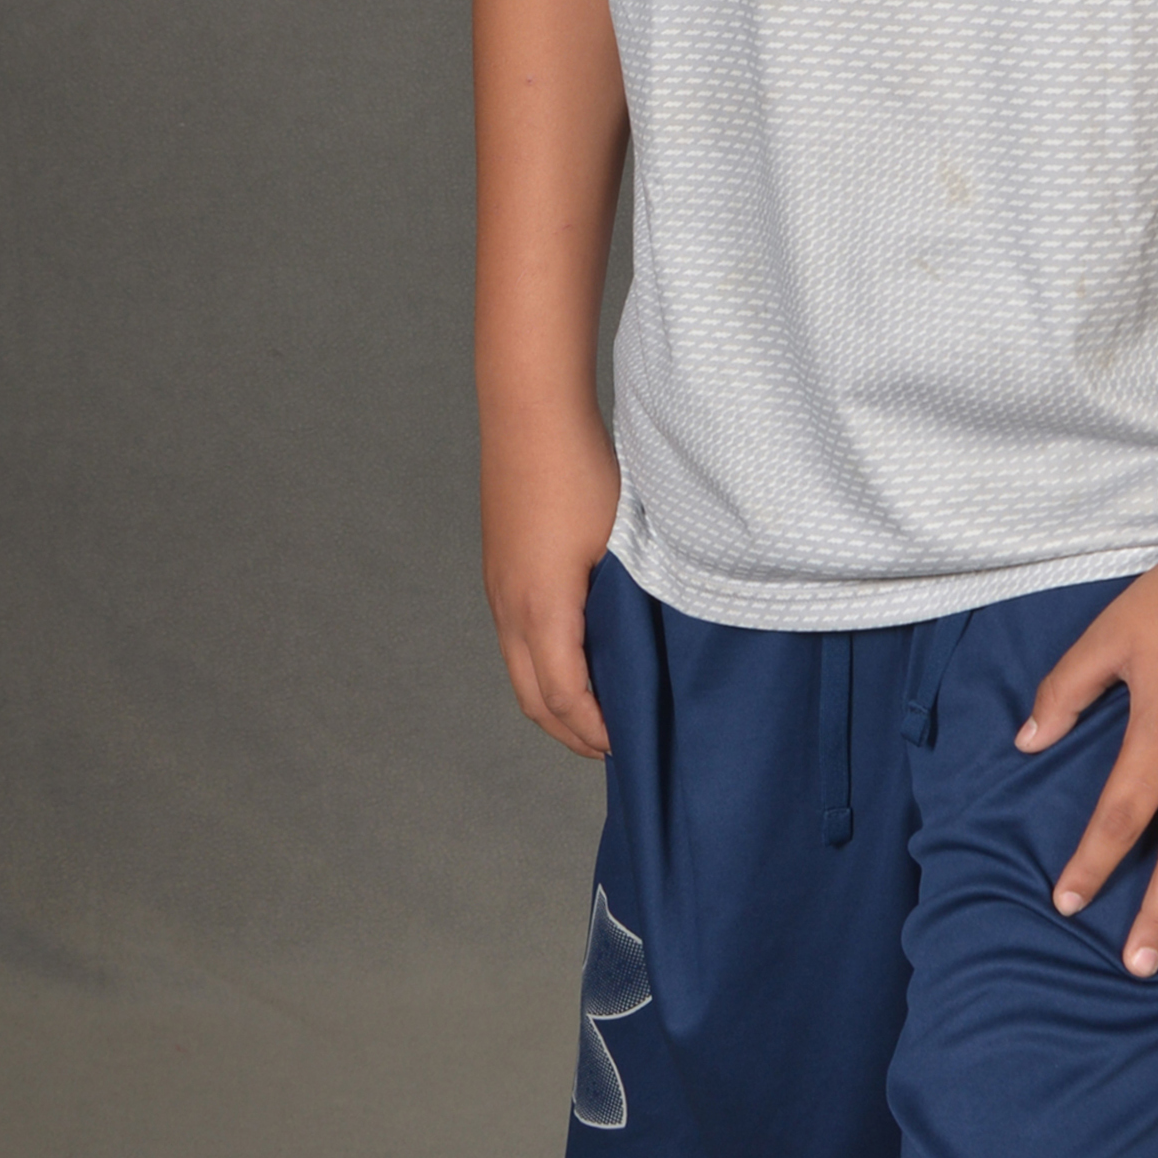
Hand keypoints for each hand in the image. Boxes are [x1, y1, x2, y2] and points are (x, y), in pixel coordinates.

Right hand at [481, 410, 621, 757]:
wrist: (530, 413)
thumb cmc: (583, 470)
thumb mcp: (622, 540)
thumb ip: (632, 599)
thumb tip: (658, 641)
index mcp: (544, 608)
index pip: (567, 698)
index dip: (598, 730)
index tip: (631, 744)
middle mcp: (511, 607)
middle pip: (535, 700)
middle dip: (573, 732)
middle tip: (617, 745)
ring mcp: (499, 589)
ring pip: (520, 671)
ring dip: (555, 702)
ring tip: (599, 710)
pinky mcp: (499, 571)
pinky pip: (515, 640)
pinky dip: (542, 667)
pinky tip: (577, 656)